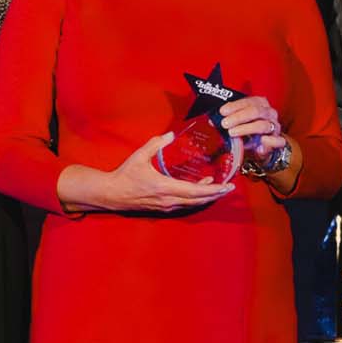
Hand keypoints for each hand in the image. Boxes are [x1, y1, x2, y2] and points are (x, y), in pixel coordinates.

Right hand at [56, 132, 234, 213]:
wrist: (112, 194)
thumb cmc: (125, 175)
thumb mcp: (139, 156)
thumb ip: (155, 144)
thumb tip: (170, 135)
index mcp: (165, 187)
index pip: (195, 191)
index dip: (213, 189)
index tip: (227, 186)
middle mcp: (169, 200)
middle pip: (198, 200)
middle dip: (215, 194)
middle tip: (229, 188)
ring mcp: (166, 206)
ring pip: (192, 204)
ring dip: (206, 197)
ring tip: (218, 188)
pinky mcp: (162, 208)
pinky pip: (184, 205)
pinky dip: (195, 199)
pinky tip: (199, 192)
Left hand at [219, 95, 286, 164]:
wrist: (265, 145)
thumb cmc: (251, 130)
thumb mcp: (239, 123)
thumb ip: (228, 120)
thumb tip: (213, 121)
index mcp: (260, 104)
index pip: (248, 101)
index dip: (234, 106)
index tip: (222, 112)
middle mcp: (269, 113)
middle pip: (256, 111)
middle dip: (238, 117)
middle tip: (225, 123)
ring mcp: (275, 126)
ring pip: (263, 125)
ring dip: (246, 129)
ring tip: (232, 133)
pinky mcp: (278, 140)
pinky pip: (277, 140)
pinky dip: (268, 142)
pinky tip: (258, 146)